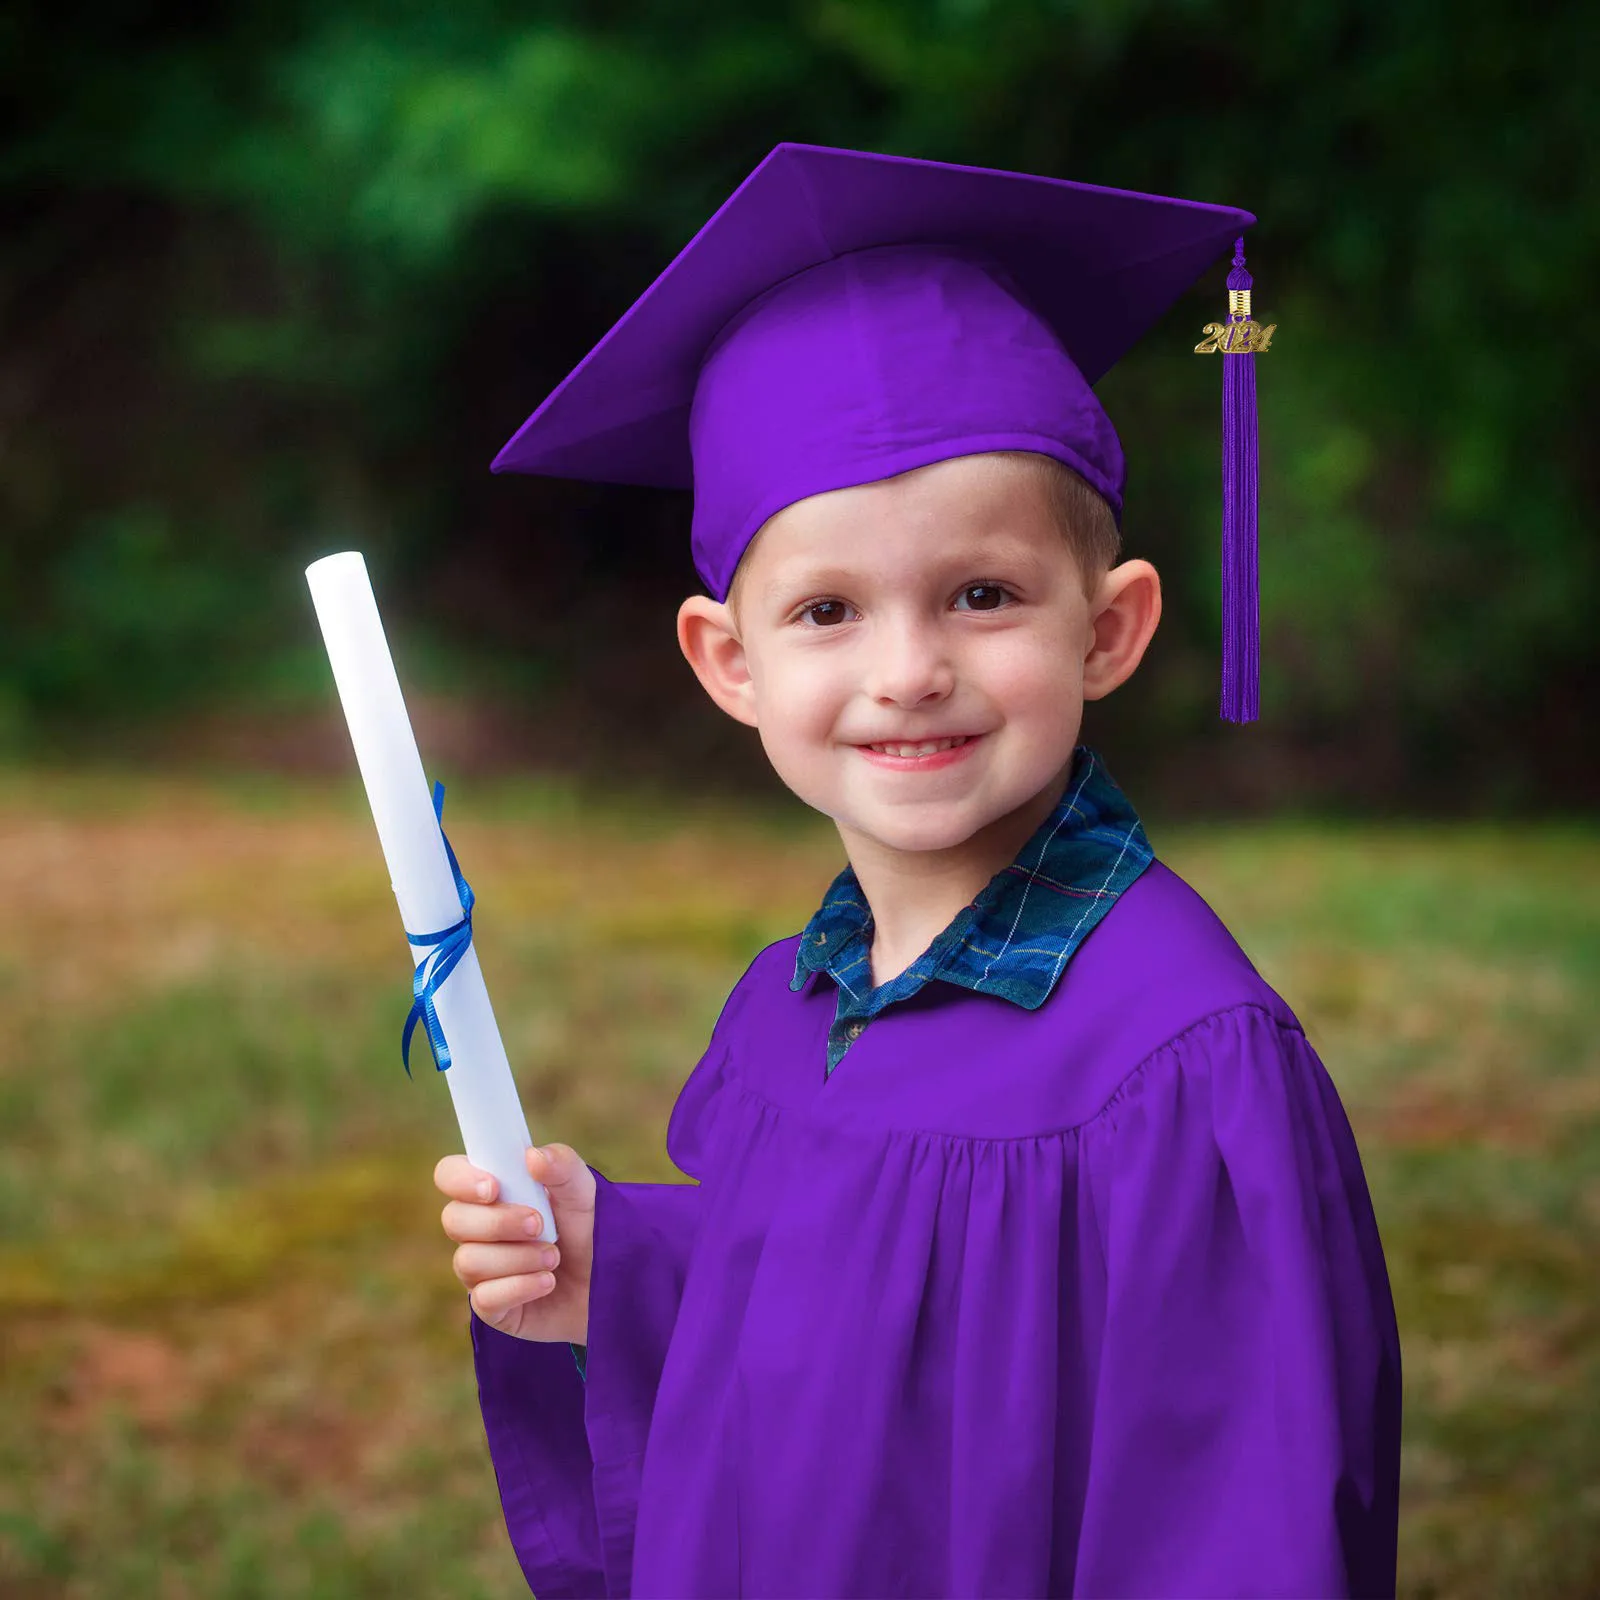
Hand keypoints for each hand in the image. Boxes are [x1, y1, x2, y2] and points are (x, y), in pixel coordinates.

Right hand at [435, 1143, 594, 1343]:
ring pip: (469, 1261)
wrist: (609, 1282)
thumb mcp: (583, 1191)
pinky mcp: (491, 1306)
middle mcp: (477, 1229)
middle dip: (499, 1223)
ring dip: (518, 1258)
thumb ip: (562, 1166)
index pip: (449, 1174)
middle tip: (539, 1225)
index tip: (493, 1188)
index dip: (461, 1180)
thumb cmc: (588, 1228)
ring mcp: (480, 1269)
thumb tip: (532, 1156)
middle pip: (454, 1219)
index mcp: (491, 1191)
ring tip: (553, 1257)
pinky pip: (484, 1299)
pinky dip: (519, 1287)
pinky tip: (547, 1282)